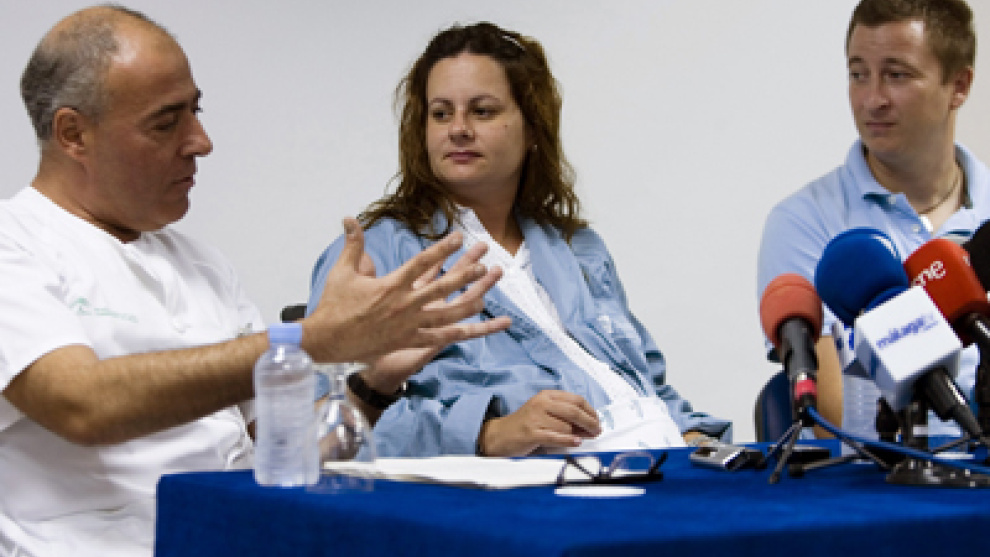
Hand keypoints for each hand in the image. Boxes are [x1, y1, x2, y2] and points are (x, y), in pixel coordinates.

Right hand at [303, 218, 509, 390]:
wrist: (326, 340)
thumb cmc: (333, 305)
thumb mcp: (342, 271)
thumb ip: (353, 244)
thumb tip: (349, 219)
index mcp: (391, 285)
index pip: (422, 262)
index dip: (442, 248)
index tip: (458, 237)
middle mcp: (404, 305)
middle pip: (441, 287)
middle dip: (464, 275)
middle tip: (482, 264)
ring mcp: (408, 325)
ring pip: (445, 315)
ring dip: (466, 304)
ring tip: (484, 295)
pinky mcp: (406, 342)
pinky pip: (436, 338)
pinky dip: (455, 334)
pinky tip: (472, 331)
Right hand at [478, 390, 600, 456]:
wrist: (500, 435)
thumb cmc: (526, 425)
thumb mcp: (545, 413)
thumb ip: (565, 416)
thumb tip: (590, 425)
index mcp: (546, 396)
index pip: (576, 400)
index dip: (590, 411)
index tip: (597, 421)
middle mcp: (541, 404)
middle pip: (574, 411)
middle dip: (590, 422)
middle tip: (597, 431)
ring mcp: (535, 418)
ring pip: (566, 426)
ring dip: (578, 434)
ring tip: (583, 439)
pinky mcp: (531, 433)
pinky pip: (555, 437)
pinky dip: (568, 440)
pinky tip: (576, 442)